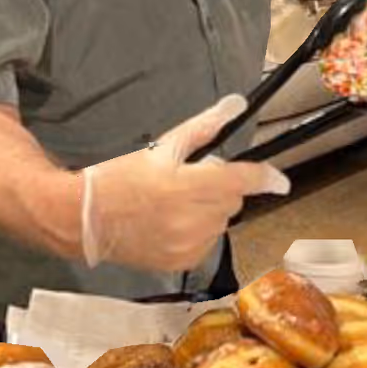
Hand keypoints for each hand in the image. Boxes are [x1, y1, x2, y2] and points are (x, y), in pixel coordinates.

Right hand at [80, 95, 290, 272]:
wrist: (85, 219)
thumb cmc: (121, 177)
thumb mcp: (162, 147)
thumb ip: (204, 128)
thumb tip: (236, 105)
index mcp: (194, 186)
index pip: (244, 180)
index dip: (267, 178)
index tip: (281, 182)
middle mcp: (198, 220)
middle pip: (231, 200)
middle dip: (218, 188)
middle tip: (186, 180)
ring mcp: (191, 245)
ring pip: (219, 222)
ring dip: (207, 211)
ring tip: (172, 204)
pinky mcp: (182, 263)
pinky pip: (205, 243)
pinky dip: (196, 232)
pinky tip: (169, 225)